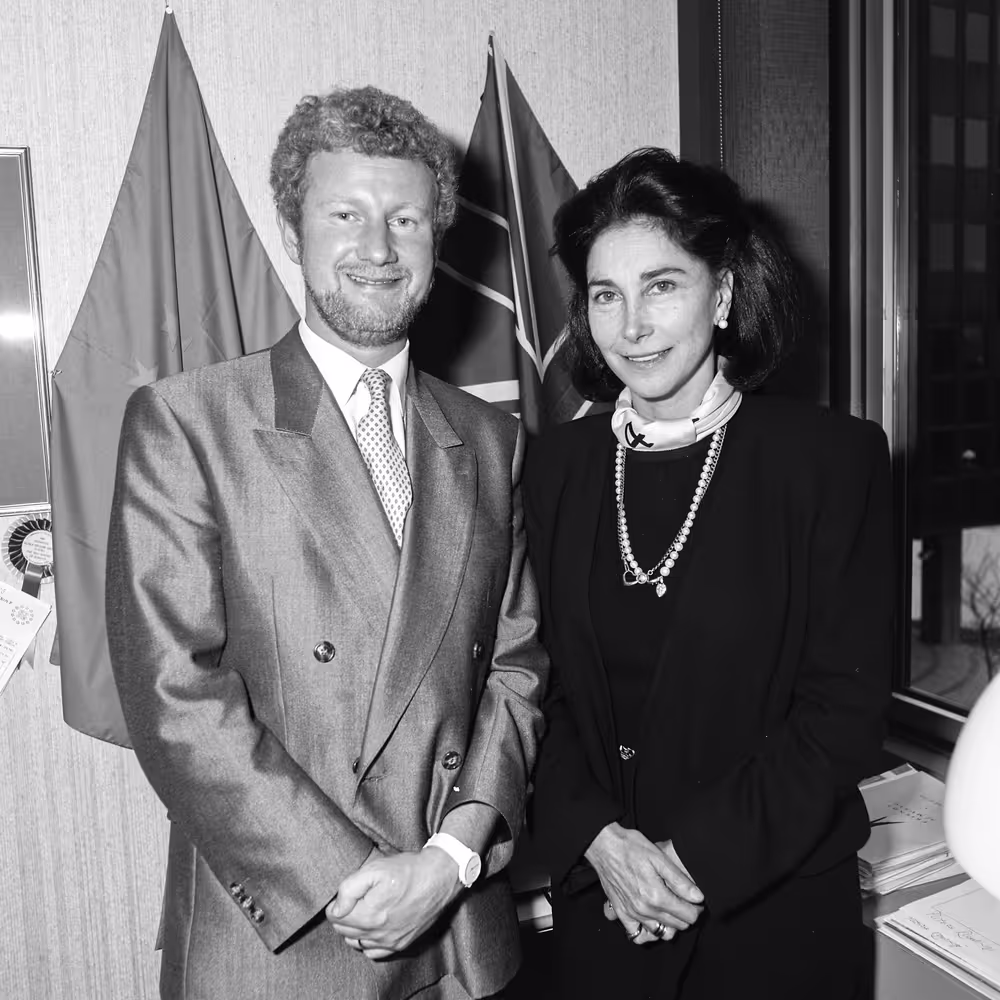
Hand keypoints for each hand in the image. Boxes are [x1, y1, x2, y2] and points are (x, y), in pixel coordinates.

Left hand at [327, 848, 460, 959]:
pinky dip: (368, 942)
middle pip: (344, 931)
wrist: (439, 877)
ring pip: (357, 942)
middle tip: (354, 898)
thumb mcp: (375, 869)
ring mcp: (390, 941)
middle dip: (343, 915)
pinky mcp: (401, 944)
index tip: (345, 893)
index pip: (335, 917)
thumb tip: (336, 908)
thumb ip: (349, 888)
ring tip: (362, 910)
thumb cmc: (408, 870)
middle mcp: (378, 934)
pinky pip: (374, 952)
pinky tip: (373, 926)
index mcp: (369, 915)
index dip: (337, 902)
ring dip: (354, 929)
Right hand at [587, 824, 703, 944]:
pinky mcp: (620, 912)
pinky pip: (636, 935)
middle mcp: (645, 910)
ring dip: (670, 924)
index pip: (688, 916)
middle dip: (686, 915)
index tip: (697, 899)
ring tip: (670, 908)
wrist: (604, 845)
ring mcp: (631, 914)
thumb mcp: (659, 858)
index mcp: (657, 896)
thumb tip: (698, 897)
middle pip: (678, 926)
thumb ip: (680, 880)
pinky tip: (651, 919)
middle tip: (686, 900)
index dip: (697, 908)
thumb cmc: (632, 847)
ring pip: (660, 933)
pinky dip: (647, 932)